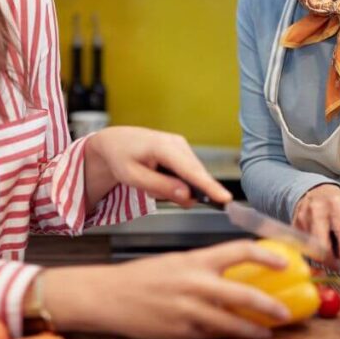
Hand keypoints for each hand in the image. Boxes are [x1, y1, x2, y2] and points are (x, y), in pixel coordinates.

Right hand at [42, 240, 292, 338]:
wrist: (109, 296)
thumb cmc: (143, 277)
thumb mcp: (177, 263)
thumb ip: (205, 269)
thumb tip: (235, 275)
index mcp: (196, 259)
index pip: (240, 250)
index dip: (267, 257)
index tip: (285, 264)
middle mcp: (195, 282)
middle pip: (245, 293)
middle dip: (270, 305)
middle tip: (285, 312)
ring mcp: (188, 309)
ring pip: (231, 322)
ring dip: (252, 329)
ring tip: (265, 332)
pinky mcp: (180, 332)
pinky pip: (210, 336)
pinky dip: (224, 337)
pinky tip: (232, 338)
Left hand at [84, 126, 231, 207]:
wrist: (115, 141)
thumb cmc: (120, 157)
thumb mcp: (132, 177)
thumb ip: (161, 187)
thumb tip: (187, 196)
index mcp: (162, 146)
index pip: (190, 170)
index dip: (208, 186)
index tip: (224, 198)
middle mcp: (177, 143)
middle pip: (195, 174)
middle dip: (186, 191)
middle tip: (158, 192)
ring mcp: (181, 145)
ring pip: (191, 175)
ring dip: (176, 186)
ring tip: (150, 182)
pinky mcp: (182, 151)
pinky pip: (187, 172)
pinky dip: (175, 181)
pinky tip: (157, 177)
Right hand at [291, 183, 339, 268]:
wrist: (316, 192)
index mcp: (337, 204)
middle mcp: (317, 210)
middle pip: (321, 242)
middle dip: (330, 260)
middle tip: (338, 266)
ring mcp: (302, 218)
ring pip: (311, 249)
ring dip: (321, 257)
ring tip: (330, 253)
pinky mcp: (293, 226)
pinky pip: (303, 248)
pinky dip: (312, 254)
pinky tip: (319, 248)